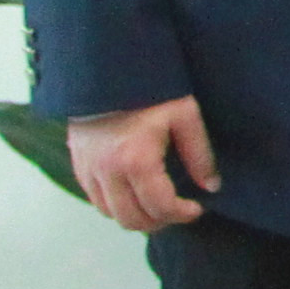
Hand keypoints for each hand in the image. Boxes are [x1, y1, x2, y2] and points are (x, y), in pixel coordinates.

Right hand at [70, 97, 219, 232]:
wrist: (106, 67)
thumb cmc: (149, 88)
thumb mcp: (184, 115)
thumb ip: (199, 154)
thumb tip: (211, 186)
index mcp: (135, 160)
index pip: (160, 207)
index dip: (183, 215)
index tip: (196, 208)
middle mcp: (107, 171)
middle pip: (132, 220)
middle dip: (160, 221)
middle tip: (178, 210)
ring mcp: (88, 168)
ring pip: (110, 214)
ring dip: (135, 216)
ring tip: (157, 203)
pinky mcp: (78, 162)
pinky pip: (94, 198)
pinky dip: (115, 204)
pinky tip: (133, 192)